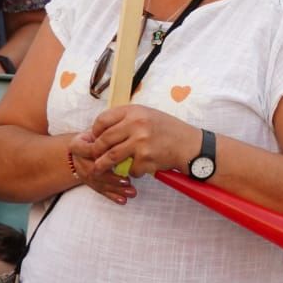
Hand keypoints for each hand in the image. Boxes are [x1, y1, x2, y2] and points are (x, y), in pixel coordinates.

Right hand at [66, 133, 139, 204]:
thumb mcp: (99, 130)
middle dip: (111, 178)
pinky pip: (100, 190)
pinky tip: (123, 200)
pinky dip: (112, 196)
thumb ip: (107, 134)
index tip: (120, 158)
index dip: (103, 156)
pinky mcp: (88, 181)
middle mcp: (78, 160)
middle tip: (128, 182)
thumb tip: (126, 141)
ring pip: (98, 183)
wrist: (82, 144)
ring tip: (131, 192)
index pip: (90, 151)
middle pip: (94, 171)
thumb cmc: (96, 134)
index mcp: (77, 144)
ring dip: (115, 189)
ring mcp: (82, 172)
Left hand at [82, 104, 199, 178]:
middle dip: (95, 151)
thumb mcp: (147, 116)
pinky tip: (140, 167)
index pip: (103, 120)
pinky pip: (129, 169)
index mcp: (134, 111)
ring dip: (102, 166)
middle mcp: (136, 124)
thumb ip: (126, 121)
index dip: (95, 131)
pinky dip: (132, 171)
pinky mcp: (146, 158)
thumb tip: (101, 132)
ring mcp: (140, 142)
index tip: (95, 138)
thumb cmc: (167, 130)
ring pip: (110, 157)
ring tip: (98, 169)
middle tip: (94, 157)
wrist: (189, 144)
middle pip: (103, 140)